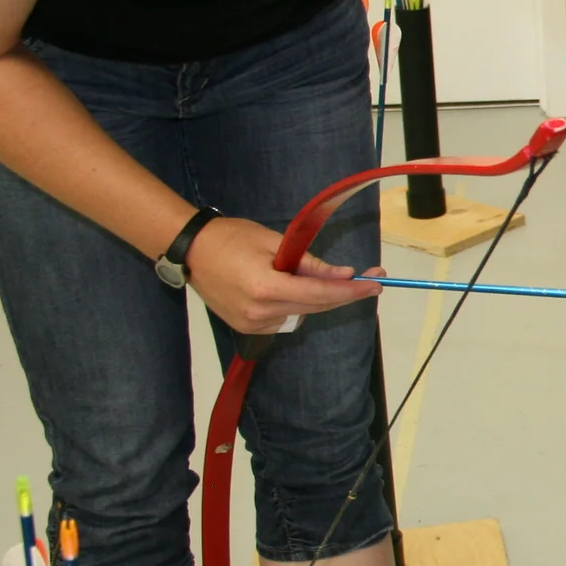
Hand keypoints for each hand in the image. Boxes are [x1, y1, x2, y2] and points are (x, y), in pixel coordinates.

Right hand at [184, 217, 382, 335]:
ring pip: (303, 314)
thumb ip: (310, 263)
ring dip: (316, 298)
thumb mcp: (275, 243)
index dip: (351, 291)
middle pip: (315, 307)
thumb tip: (344, 275)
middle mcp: (260, 313)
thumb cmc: (231, 238)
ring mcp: (252, 324)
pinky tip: (286, 287)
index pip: (320, 294)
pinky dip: (296, 304)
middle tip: (370, 280)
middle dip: (344, 294)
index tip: (376, 285)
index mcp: (266, 289)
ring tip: (307, 274)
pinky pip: (285, 319)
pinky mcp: (246, 327)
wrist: (190, 250)